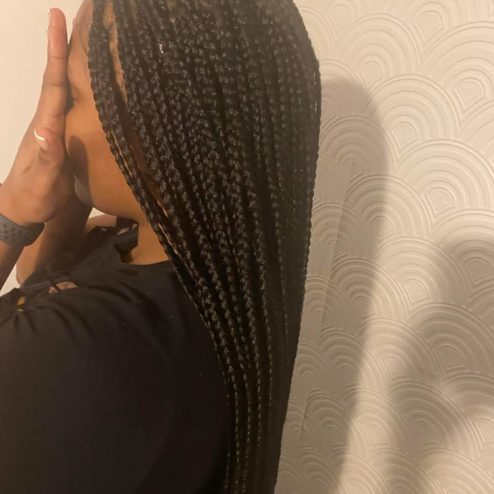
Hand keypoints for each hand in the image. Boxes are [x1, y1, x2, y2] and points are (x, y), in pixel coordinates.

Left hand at [0, 8, 72, 226]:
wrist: (22, 207)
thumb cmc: (34, 195)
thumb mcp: (42, 180)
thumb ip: (46, 155)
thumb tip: (46, 127)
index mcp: (45, 124)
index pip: (52, 84)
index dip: (56, 53)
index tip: (57, 20)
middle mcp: (47, 118)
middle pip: (55, 75)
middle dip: (62, 43)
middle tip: (70, 13)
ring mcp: (52, 125)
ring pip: (61, 85)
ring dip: (67, 58)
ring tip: (81, 34)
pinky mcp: (59, 133)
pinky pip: (68, 100)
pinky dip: (74, 81)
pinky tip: (83, 77)